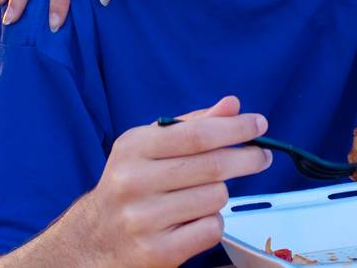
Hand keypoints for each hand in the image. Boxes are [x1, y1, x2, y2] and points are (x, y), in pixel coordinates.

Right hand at [63, 96, 271, 267]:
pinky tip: (193, 220)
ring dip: (220, 194)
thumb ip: (191, 125)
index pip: (197, 134)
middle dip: (247, 158)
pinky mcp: (157, 251)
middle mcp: (134, 181)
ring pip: (215, 198)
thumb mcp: (150, 146)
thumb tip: (232, 106)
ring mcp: (144, 219)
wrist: (94, 239)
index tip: (259, 124)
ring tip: (203, 195)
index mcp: (134, 148)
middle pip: (213, 166)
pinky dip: (212, 222)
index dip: (235, 128)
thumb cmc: (131, 185)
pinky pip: (210, 229)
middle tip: (262, 156)